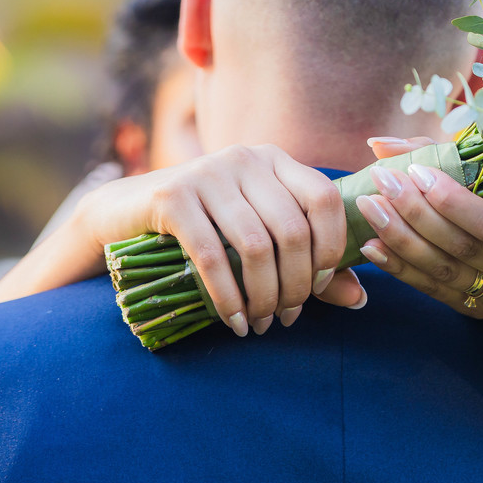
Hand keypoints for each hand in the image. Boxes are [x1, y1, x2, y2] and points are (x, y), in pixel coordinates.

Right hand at [76, 144, 365, 336]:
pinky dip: (228, 297)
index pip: (325, 199)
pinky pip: (212, 256)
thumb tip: (360, 298)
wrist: (122, 215)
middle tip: (283, 317)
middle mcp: (245, 158)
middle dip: (294, 285)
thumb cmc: (202, 228)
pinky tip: (233, 321)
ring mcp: (207, 173)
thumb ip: (310, 264)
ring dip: (262, 296)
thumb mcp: (258, 238)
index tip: (316, 287)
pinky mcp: (172, 197)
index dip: (330, 249)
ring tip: (258, 324)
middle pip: (293, 230)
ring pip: (255, 246)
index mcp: (274, 160)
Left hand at [359, 137, 482, 344]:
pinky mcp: (476, 311)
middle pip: (463, 246)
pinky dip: (398, 267)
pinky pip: (432, 289)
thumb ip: (444, 157)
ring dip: (400, 238)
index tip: (416, 171)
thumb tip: (382, 145)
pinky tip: (372, 247)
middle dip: (416, 212)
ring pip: (443, 270)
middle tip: (382, 182)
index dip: (453, 201)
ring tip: (370, 208)